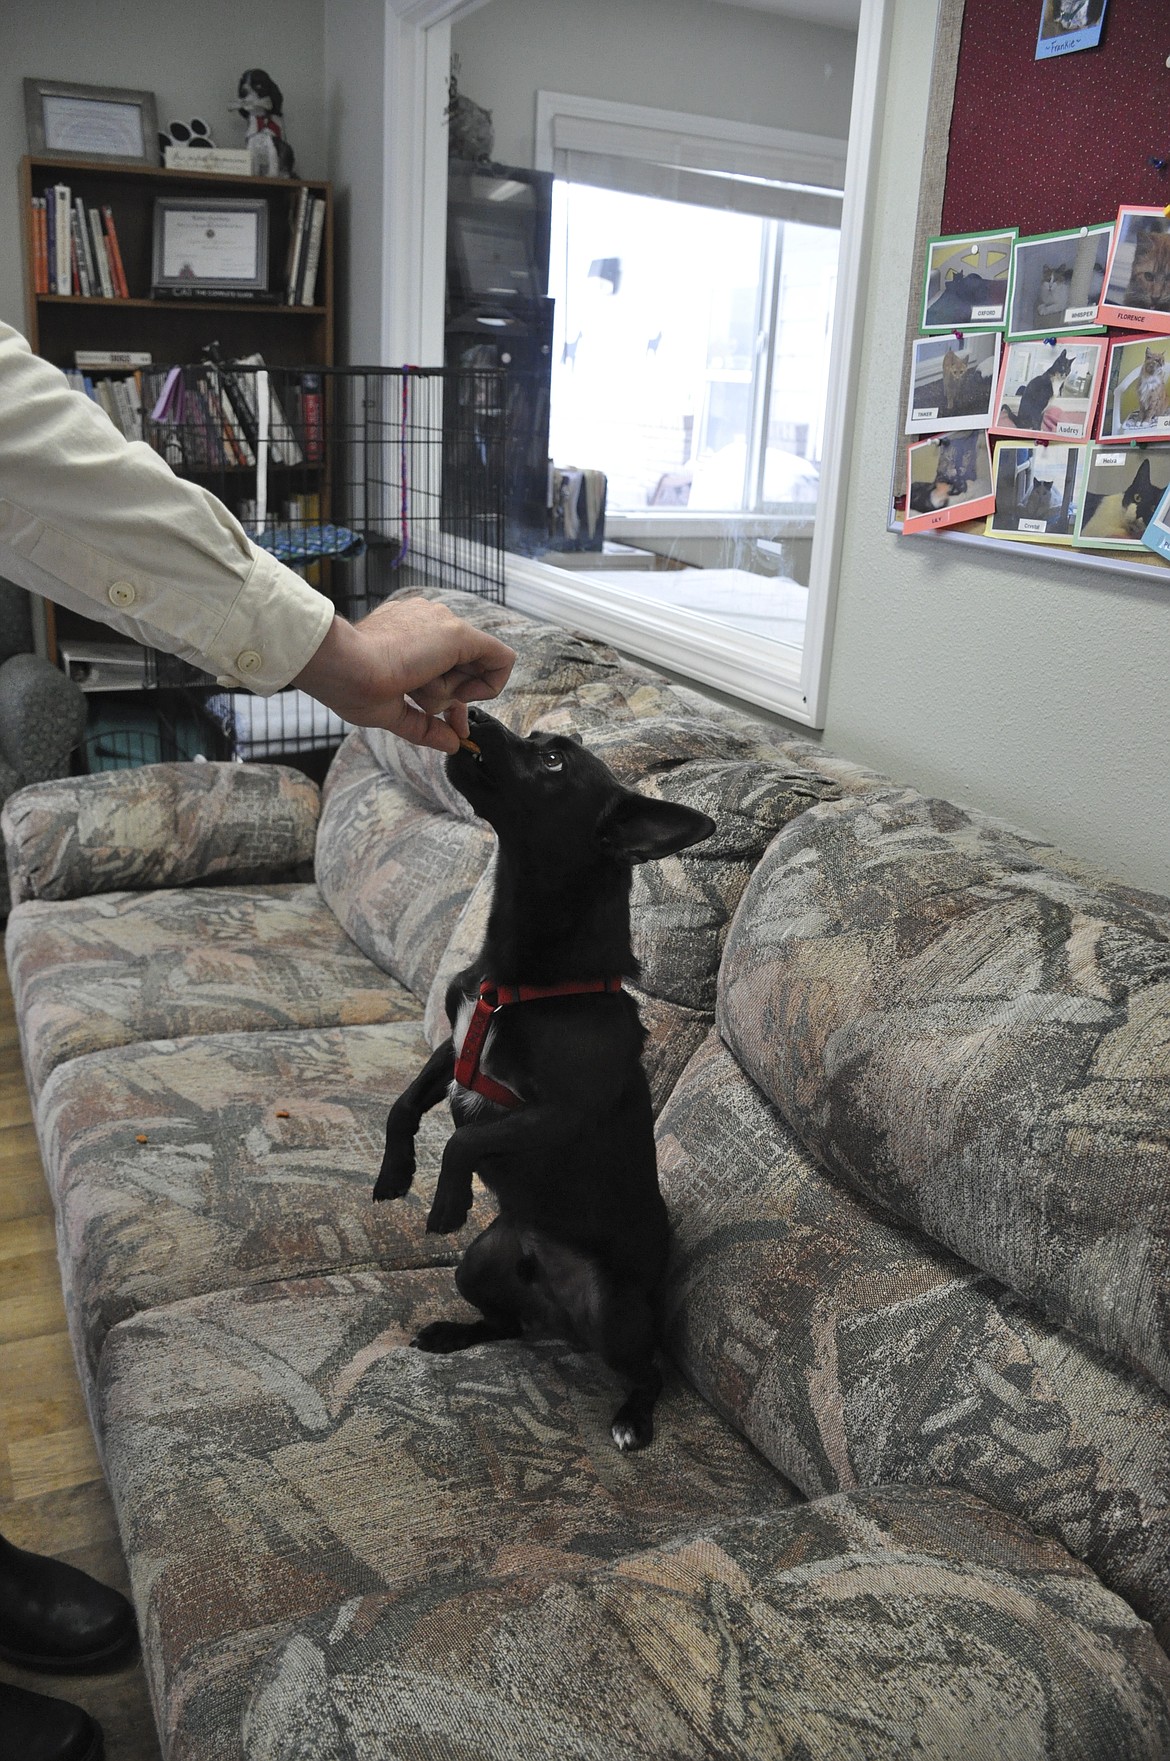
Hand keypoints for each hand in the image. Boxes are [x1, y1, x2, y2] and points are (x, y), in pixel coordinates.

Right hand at [292, 595, 514, 751]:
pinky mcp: (459, 634)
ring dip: (449, 693)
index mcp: (407, 634)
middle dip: (454, 699)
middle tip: (427, 705)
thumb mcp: (393, 712)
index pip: (446, 667)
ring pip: (474, 666)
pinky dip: (490, 685)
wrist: (341, 666)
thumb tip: (452, 745)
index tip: (449, 724)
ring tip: (414, 685)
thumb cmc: (350, 686)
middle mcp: (427, 622)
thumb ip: (425, 727)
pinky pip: (502, 658)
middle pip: (464, 669)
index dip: (455, 700)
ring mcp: (443, 623)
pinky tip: (459, 692)